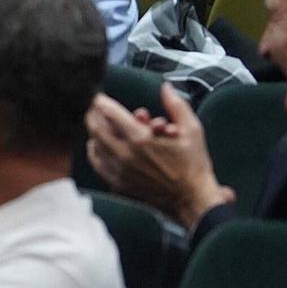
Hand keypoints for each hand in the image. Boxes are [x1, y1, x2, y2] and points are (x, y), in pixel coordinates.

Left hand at [83, 85, 231, 228]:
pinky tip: (97, 144)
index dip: (100, 101)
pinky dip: (96, 151)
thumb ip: (176, 105)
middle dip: (92, 114)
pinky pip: (98, 164)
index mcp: (141, 140)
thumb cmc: (194, 166)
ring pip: (95, 146)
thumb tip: (166, 87)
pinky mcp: (119, 184)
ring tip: (95, 121)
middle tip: (92, 105)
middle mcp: (126, 156)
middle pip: (96, 129)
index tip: (96, 93)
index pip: (111, 114)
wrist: (193, 200)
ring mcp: (120, 172)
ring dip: (94, 131)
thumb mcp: (192, 130)